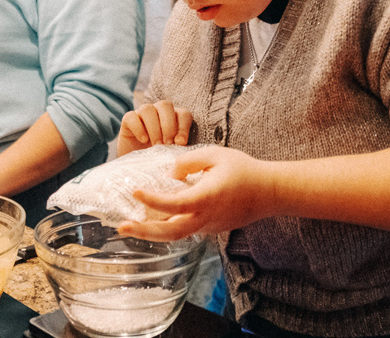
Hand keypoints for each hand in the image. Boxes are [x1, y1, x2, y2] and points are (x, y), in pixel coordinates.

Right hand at [116, 100, 191, 156]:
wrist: (136, 166)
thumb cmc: (158, 157)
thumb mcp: (171, 152)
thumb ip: (177, 145)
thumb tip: (181, 142)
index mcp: (173, 118)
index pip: (183, 113)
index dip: (183, 127)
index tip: (181, 143)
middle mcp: (158, 112)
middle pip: (165, 105)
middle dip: (168, 125)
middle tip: (167, 143)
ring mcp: (141, 114)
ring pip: (148, 108)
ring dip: (154, 127)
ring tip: (156, 145)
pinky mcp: (127, 120)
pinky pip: (131, 116)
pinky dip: (138, 128)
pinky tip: (143, 140)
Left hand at [117, 147, 271, 241]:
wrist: (269, 192)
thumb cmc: (243, 170)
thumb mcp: (215, 154)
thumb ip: (188, 161)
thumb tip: (169, 174)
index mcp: (206, 198)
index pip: (173, 203)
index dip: (151, 199)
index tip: (135, 191)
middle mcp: (205, 217)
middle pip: (170, 232)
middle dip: (143, 231)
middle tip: (121, 227)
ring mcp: (208, 226)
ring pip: (176, 235)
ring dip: (152, 232)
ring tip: (130, 227)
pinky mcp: (211, 228)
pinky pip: (185, 230)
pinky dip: (167, 228)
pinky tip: (153, 220)